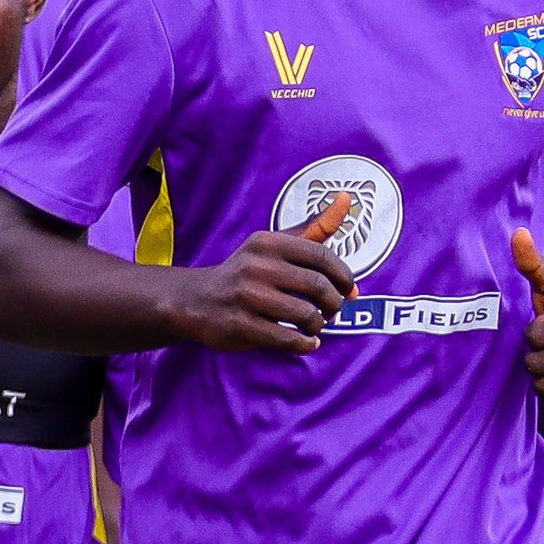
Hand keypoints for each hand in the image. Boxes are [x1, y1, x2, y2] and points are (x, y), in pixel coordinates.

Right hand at [168, 192, 353, 355]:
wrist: (195, 300)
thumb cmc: (245, 272)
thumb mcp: (274, 245)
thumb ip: (312, 228)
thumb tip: (346, 199)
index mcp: (268, 242)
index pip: (322, 256)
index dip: (344, 276)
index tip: (349, 290)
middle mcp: (257, 266)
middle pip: (318, 287)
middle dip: (334, 304)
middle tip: (332, 310)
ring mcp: (246, 296)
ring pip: (306, 315)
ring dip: (318, 325)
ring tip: (315, 325)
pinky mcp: (240, 325)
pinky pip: (286, 338)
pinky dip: (304, 344)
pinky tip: (306, 342)